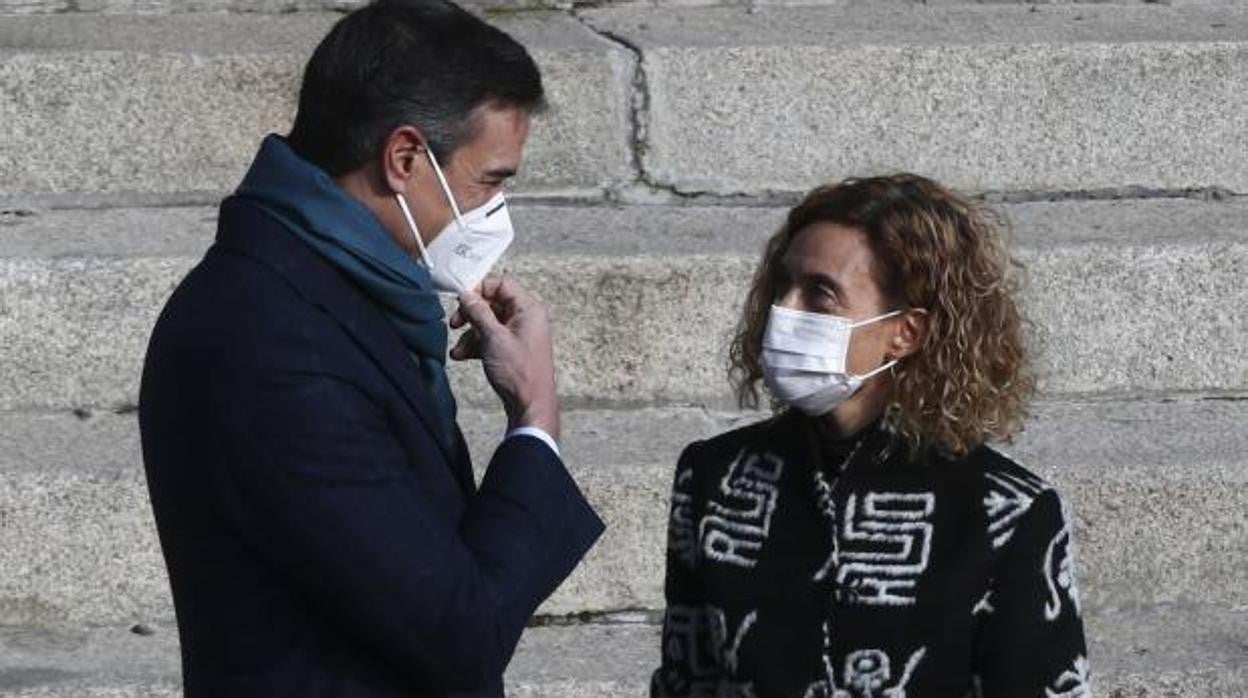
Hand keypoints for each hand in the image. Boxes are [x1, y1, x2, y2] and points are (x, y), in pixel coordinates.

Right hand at [449, 276, 559, 440]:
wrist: (529, 404)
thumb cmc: (519, 372)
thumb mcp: (493, 337)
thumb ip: (478, 312)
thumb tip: (467, 295)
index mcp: (528, 309)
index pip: (502, 284)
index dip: (479, 289)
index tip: (461, 300)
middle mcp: (526, 318)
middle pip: (492, 304)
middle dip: (470, 315)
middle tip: (455, 323)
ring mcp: (518, 334)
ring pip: (488, 323)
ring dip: (469, 334)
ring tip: (458, 349)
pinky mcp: (511, 349)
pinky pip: (490, 339)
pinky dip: (475, 345)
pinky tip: (461, 356)